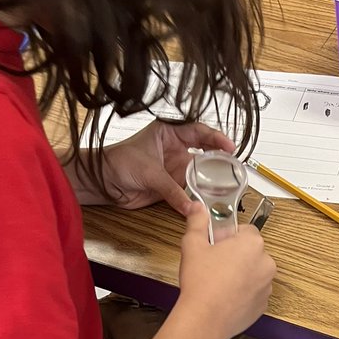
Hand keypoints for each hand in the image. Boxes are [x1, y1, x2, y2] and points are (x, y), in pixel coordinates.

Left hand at [99, 120, 235, 214]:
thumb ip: (173, 190)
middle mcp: (174, 149)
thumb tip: (192, 207)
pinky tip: (211, 199)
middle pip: (204, 151)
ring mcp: (174, 168)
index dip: (216, 138)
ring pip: (199, 172)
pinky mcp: (171, 186)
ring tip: (228, 184)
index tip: (230, 147)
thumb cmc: (119, 163)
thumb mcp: (150, 172)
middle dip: (219, 158)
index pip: (198, 131)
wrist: (103, 182)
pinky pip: (189, 191)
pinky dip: (199, 196)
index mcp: (168, 133)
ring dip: (212, 179)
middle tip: (234, 166)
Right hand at [175, 205, 276, 338]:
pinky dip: (243, 292)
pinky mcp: (263, 305)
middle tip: (214, 263)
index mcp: (253, 244)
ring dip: (241, 273)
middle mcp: (267, 264)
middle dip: (236, 254)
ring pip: (254, 273)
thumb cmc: (201, 281)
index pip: (246, 230)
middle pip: (252, 252)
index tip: (216, 244)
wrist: (205, 319)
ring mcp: (267, 287)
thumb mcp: (193, 244)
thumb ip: (198, 222)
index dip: (229, 236)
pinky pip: (254, 292)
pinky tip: (225, 296)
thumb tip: (198, 208)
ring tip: (218, 282)